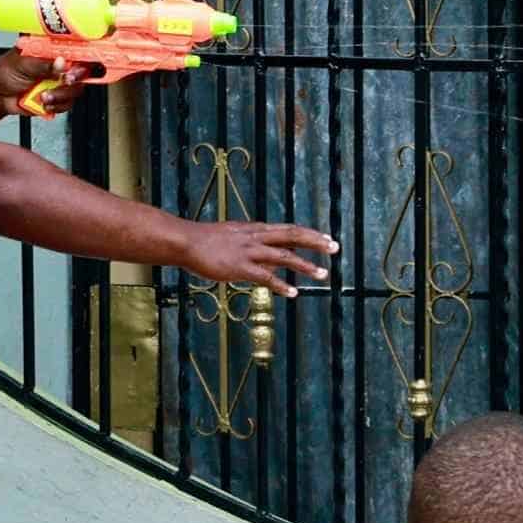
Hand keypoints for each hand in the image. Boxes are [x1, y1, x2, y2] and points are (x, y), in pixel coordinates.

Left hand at [0, 50, 80, 118]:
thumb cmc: (3, 73)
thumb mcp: (22, 64)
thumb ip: (43, 64)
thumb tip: (61, 63)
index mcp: (50, 50)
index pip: (74, 48)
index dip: (81, 56)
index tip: (76, 64)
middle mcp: (57, 65)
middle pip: (81, 70)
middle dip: (74, 79)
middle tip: (65, 81)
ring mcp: (57, 82)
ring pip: (75, 89)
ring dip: (61, 95)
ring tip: (44, 96)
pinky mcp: (56, 98)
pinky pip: (67, 104)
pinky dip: (57, 106)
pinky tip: (44, 103)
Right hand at [182, 220, 337, 296]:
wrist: (186, 242)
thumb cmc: (208, 240)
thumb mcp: (236, 237)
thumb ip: (256, 247)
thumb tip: (273, 263)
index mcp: (256, 229)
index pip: (289, 229)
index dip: (309, 233)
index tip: (327, 238)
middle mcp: (256, 237)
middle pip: (292, 236)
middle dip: (316, 242)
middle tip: (336, 247)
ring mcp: (249, 251)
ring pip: (284, 256)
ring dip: (305, 266)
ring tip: (323, 275)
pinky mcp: (239, 267)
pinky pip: (265, 277)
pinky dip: (281, 285)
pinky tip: (293, 293)